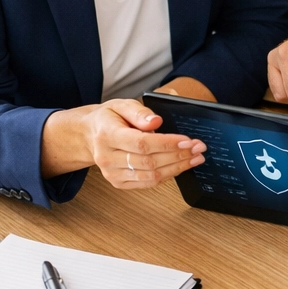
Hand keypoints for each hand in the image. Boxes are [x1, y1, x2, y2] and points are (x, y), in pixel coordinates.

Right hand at [82, 99, 205, 189]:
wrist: (89, 135)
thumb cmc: (108, 119)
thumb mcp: (121, 105)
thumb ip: (139, 112)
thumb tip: (156, 121)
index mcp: (107, 135)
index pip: (141, 143)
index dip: (167, 144)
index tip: (188, 140)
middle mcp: (107, 157)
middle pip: (149, 161)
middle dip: (178, 155)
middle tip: (198, 148)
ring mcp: (112, 173)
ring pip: (150, 176)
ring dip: (177, 168)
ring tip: (195, 158)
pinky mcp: (118, 182)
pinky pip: (147, 183)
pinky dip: (167, 176)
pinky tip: (180, 166)